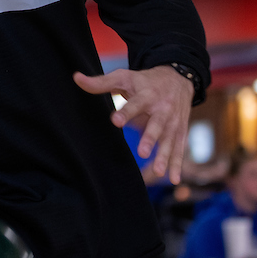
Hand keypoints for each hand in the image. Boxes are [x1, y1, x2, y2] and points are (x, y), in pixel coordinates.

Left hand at [73, 66, 194, 184]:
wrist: (178, 78)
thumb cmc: (144, 80)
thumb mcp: (124, 77)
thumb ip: (101, 83)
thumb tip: (76, 78)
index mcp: (147, 94)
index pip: (136, 103)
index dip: (126, 112)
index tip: (115, 121)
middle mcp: (162, 108)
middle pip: (157, 124)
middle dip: (150, 138)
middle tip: (142, 152)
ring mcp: (173, 121)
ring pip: (170, 139)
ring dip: (165, 156)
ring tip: (158, 171)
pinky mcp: (180, 131)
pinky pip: (179, 149)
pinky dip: (177, 164)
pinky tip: (173, 179)